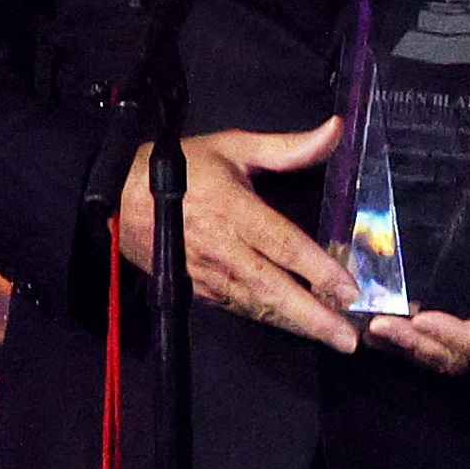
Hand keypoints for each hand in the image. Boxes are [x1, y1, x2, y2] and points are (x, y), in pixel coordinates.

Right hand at [118, 117, 359, 352]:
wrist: (119, 199)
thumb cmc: (182, 168)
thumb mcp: (234, 146)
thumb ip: (288, 146)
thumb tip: (336, 129)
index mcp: (234, 210)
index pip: (283, 244)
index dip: (318, 269)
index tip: (350, 290)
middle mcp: (223, 248)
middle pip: (274, 289)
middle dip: (313, 316)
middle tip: (348, 339)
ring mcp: (209, 275)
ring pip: (258, 306)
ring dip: (297, 324)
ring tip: (334, 338)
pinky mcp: (199, 290)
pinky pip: (240, 308)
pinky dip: (269, 320)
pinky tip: (297, 327)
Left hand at [366, 179, 469, 374]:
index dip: (454, 335)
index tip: (420, 317)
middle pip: (466, 356)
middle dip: (422, 343)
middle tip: (381, 326)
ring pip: (452, 353)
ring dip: (414, 345)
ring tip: (377, 329)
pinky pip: (448, 339)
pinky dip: (417, 338)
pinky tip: (387, 329)